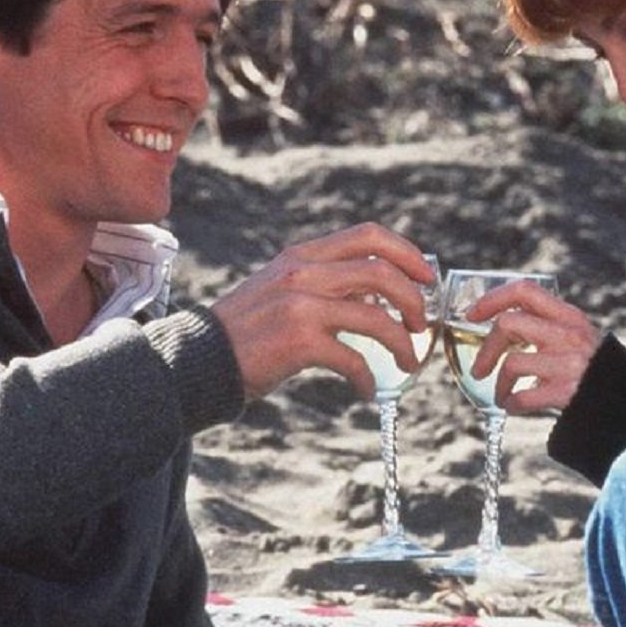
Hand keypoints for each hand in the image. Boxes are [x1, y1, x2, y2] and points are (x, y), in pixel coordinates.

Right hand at [209, 223, 437, 400]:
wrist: (199, 359)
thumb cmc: (246, 332)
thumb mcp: (282, 290)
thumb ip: (325, 285)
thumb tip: (377, 297)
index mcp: (302, 256)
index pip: (368, 236)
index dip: (406, 253)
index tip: (426, 276)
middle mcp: (303, 273)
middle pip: (382, 273)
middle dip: (413, 300)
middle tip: (420, 325)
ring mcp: (301, 306)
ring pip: (377, 317)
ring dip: (402, 343)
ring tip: (407, 363)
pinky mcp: (299, 342)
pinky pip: (354, 359)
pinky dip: (368, 378)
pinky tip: (367, 390)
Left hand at [464, 280, 600, 413]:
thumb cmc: (596, 370)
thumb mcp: (578, 337)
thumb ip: (548, 326)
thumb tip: (501, 327)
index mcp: (569, 316)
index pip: (524, 290)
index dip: (492, 299)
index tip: (473, 314)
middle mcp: (568, 334)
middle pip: (508, 324)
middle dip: (486, 349)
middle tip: (479, 369)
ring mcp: (568, 363)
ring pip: (512, 363)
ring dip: (499, 383)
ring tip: (501, 394)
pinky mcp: (567, 392)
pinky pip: (522, 397)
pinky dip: (511, 404)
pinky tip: (514, 407)